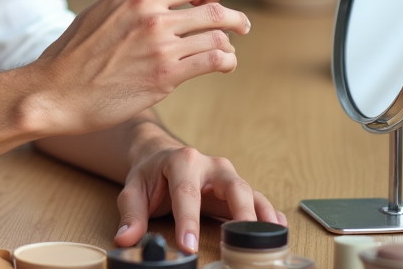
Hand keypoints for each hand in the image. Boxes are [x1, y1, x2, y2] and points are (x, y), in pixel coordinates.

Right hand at [25, 0, 250, 134]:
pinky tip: (224, 65)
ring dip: (230, 41)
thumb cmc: (71, 57)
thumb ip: (129, 1)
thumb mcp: (97, 12)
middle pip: (210, 3)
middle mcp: (148, 10)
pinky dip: (226, 60)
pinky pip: (214, 59)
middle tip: (241, 25)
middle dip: (231, 14)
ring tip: (230, 51)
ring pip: (216, 32)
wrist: (54, 92)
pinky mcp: (166, 73)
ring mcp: (159, 41)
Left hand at [114, 144, 285, 254]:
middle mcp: (211, 165)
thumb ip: (131, 215)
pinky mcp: (237, 189)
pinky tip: (277, 228)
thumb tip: (125, 239)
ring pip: (250, 192)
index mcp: (182, 161)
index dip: (188, 221)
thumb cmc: (150, 174)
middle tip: (240, 240)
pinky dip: (268, 214)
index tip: (188, 246)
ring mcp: (227, 176)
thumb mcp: (134, 190)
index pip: (187, 192)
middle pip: (232, 187)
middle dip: (239, 214)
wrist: (163, 157)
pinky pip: (257, 199)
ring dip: (260, 215)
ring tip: (269, 238)